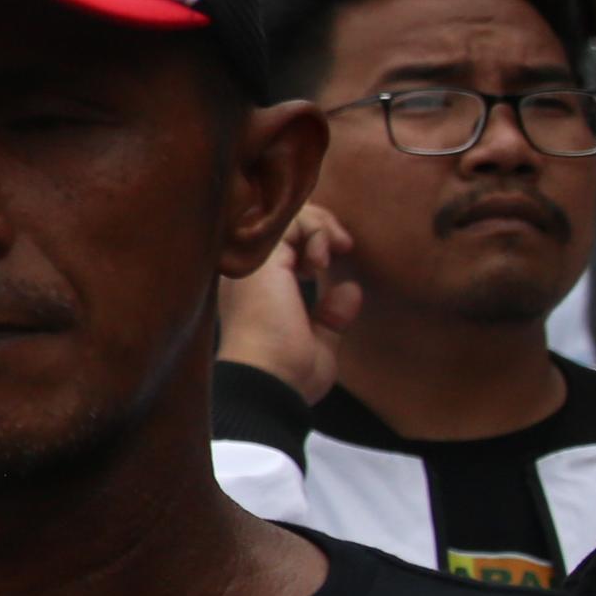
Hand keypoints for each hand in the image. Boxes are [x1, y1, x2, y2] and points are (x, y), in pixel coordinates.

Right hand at [217, 202, 358, 403]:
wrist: (269, 381)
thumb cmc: (288, 373)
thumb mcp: (318, 341)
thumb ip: (331, 315)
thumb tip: (349, 288)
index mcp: (255, 288)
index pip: (281, 242)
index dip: (313, 239)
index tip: (338, 258)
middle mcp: (247, 269)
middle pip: (280, 221)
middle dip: (320, 226)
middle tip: (345, 246)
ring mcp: (250, 260)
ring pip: (285, 214)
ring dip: (320, 226)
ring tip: (338, 249)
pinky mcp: (261, 256)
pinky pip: (290, 220)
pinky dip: (315, 231)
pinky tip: (321, 261)